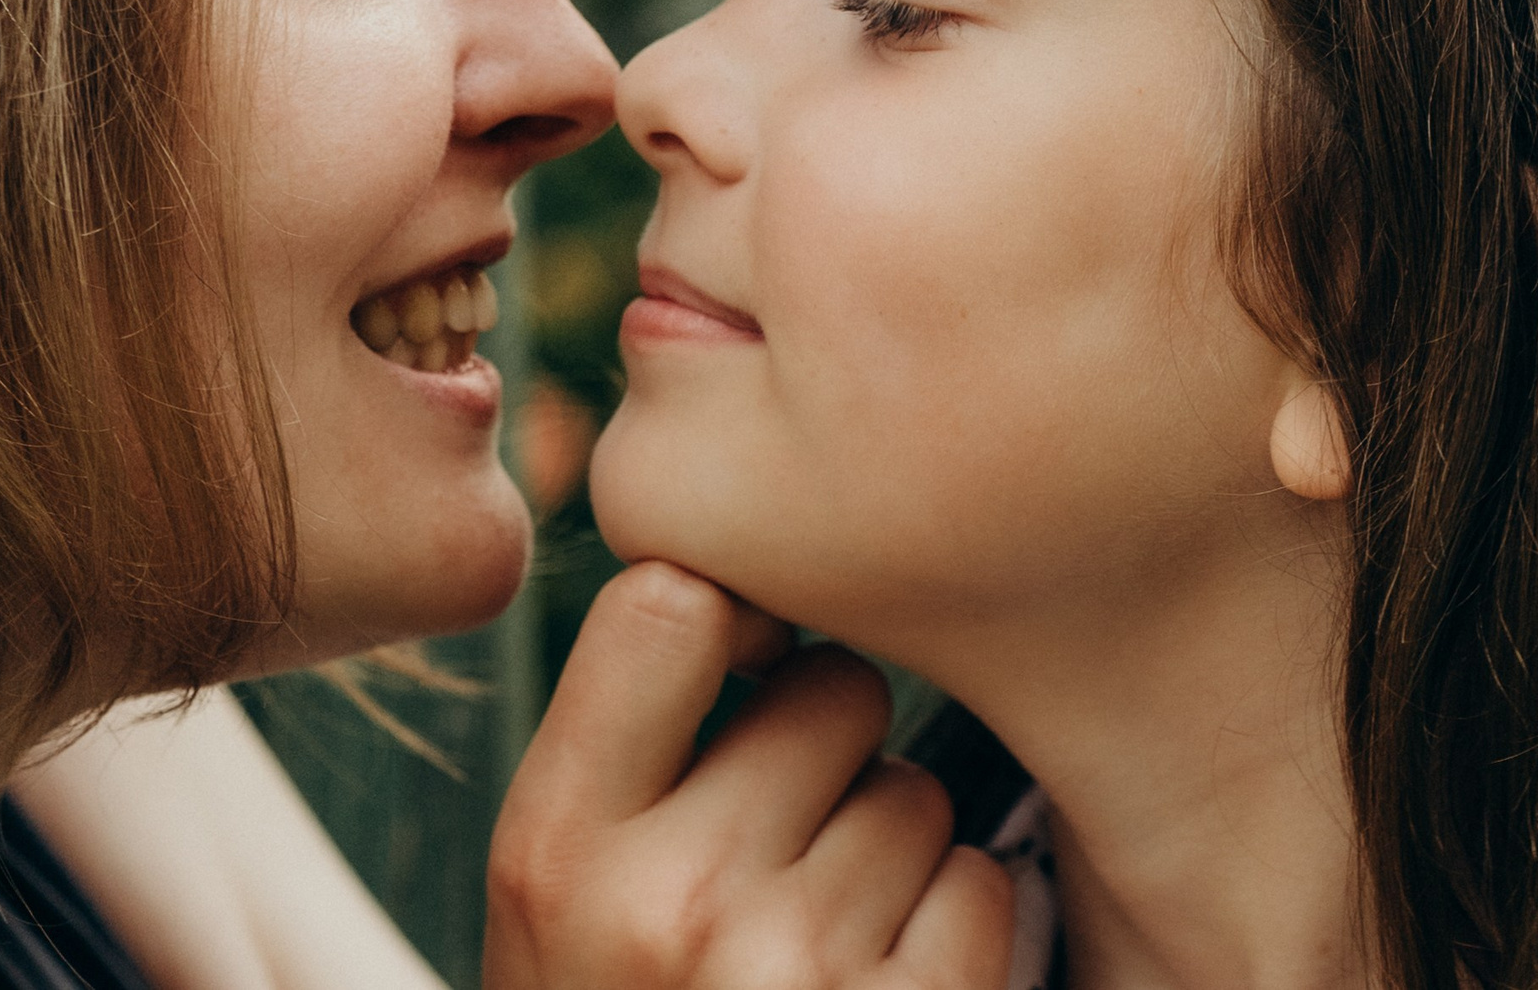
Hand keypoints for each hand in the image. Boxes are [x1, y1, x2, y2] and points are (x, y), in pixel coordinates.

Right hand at [485, 562, 1012, 989]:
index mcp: (553, 849)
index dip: (732, 602)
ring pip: (915, 792)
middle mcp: (668, 902)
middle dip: (827, 742)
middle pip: (828, 690)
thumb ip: (627, 754)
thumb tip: (757, 585)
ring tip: (819, 937)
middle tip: (783, 834)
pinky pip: (983, 886)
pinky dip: (954, 929)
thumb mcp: (559, 901)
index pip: (667, 605)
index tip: (749, 640)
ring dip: (893, 847)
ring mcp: (796, 974)